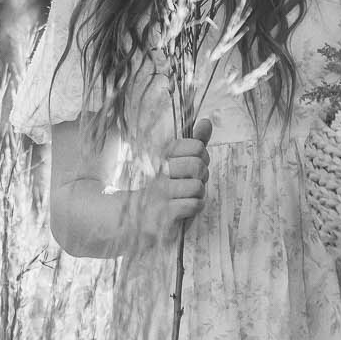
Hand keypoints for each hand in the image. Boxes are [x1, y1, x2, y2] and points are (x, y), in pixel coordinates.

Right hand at [144, 117, 211, 241]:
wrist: (133, 217)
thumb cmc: (160, 187)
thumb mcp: (174, 161)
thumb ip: (193, 143)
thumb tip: (207, 121)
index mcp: (162, 156)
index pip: (195, 146)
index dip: (202, 155)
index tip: (195, 161)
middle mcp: (160, 172)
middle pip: (197, 166)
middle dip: (202, 175)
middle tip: (192, 181)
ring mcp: (162, 193)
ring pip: (198, 186)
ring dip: (198, 194)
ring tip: (187, 196)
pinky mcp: (165, 213)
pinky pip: (195, 204)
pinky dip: (195, 207)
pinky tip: (185, 208)